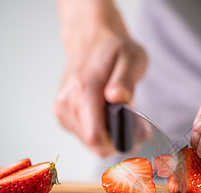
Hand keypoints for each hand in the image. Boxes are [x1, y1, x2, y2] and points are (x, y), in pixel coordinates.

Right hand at [54, 1, 146, 155]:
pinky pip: (85, 136)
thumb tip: (118, 97)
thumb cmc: (114, 49)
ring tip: (125, 118)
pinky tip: (110, 117)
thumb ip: (125, 79)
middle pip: (94, 143)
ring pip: (90, 143)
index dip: (119, 143)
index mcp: (83, 89)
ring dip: (110, 137)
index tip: (138, 135)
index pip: (95, 136)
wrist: (90, 41)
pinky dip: (101, 132)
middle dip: (119, 141)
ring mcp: (62, 110)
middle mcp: (67, 103)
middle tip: (139, 127)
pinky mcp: (63, 115)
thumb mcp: (131, 57)